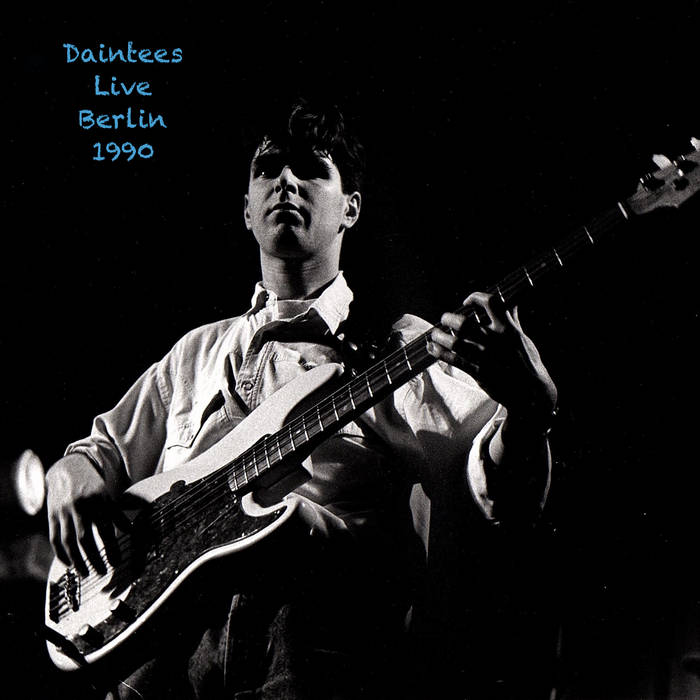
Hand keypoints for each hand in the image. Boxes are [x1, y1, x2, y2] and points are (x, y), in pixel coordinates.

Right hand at [46, 453, 122, 576]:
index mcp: (98, 501)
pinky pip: (55, 538)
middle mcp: (80, 506)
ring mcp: (64, 511)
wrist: (68, 469)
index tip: (117, 562)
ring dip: (77, 560)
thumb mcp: (107, 495)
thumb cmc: (92, 485)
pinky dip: (61, 553)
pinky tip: (69, 564)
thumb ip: (116, 513)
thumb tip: (130, 531)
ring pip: (68, 540)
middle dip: (94, 557)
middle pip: (85, 537)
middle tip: (102, 572)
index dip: (111, 547)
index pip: (105, 528)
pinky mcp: (52, 515)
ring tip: (85, 573)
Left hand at [429, 292, 556, 429]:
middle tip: (444, 318)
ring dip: (440, 336)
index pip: (491, 303)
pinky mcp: (479, 372)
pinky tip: (432, 348)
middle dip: (449, 318)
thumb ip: (512, 321)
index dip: (475, 297)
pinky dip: (439, 353)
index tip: (466, 302)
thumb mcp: (522, 339)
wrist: (531, 392)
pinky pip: (454, 360)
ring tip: (435, 334)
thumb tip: (509, 303)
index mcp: (508, 329)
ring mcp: (486, 357)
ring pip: (455, 342)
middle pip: (465, 323)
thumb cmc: (527, 363)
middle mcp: (495, 341)